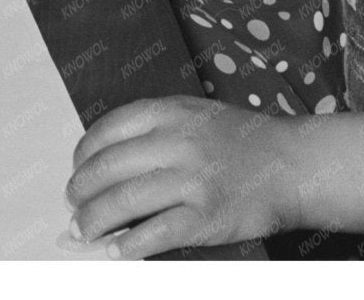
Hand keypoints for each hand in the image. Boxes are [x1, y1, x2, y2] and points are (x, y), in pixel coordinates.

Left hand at [65, 97, 304, 256]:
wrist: (289, 164)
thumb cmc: (239, 141)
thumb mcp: (193, 116)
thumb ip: (154, 132)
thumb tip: (107, 163)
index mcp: (169, 112)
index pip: (107, 130)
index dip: (84, 154)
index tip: (77, 169)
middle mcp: (176, 142)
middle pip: (109, 168)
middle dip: (81, 191)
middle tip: (73, 206)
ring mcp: (191, 180)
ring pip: (124, 202)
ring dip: (95, 222)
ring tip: (84, 231)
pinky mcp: (205, 216)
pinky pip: (155, 233)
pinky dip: (129, 245)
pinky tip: (116, 251)